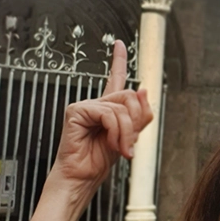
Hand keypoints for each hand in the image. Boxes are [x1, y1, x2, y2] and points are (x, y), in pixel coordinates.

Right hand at [50, 40, 152, 194]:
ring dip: (126, 133)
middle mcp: (96, 104)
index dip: (118, 60)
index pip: (114, 78)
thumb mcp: (130, 136)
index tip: (119, 44)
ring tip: (120, 149)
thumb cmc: (100, 159)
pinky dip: (116, 132)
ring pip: (121, 107)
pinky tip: (110, 144)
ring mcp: (85, 106)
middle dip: (134, 122)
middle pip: (129, 96)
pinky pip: (109, 115)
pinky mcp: (76, 111)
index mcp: (107, 108)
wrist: (84, 176)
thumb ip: (139, 115)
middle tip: (128, 144)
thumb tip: (143, 89)